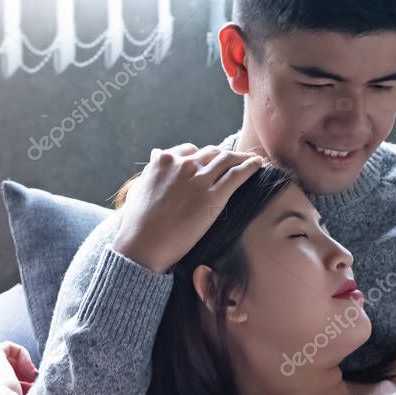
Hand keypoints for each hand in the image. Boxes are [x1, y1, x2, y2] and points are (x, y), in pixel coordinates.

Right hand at [112, 142, 264, 272]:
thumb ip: (152, 170)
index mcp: (164, 160)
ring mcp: (200, 180)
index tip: (209, 161)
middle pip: (210, 153)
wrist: (144, 243)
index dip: (201, 156)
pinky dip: (249, 167)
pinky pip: (236, 175)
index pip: (189, 150)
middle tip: (233, 160)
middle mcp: (184, 165)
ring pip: (226, 160)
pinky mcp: (213, 197)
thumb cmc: (138, 223)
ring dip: (240, 158)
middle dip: (223, 156)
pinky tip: (257, 164)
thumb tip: (156, 153)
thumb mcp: (139, 188)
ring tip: (250, 160)